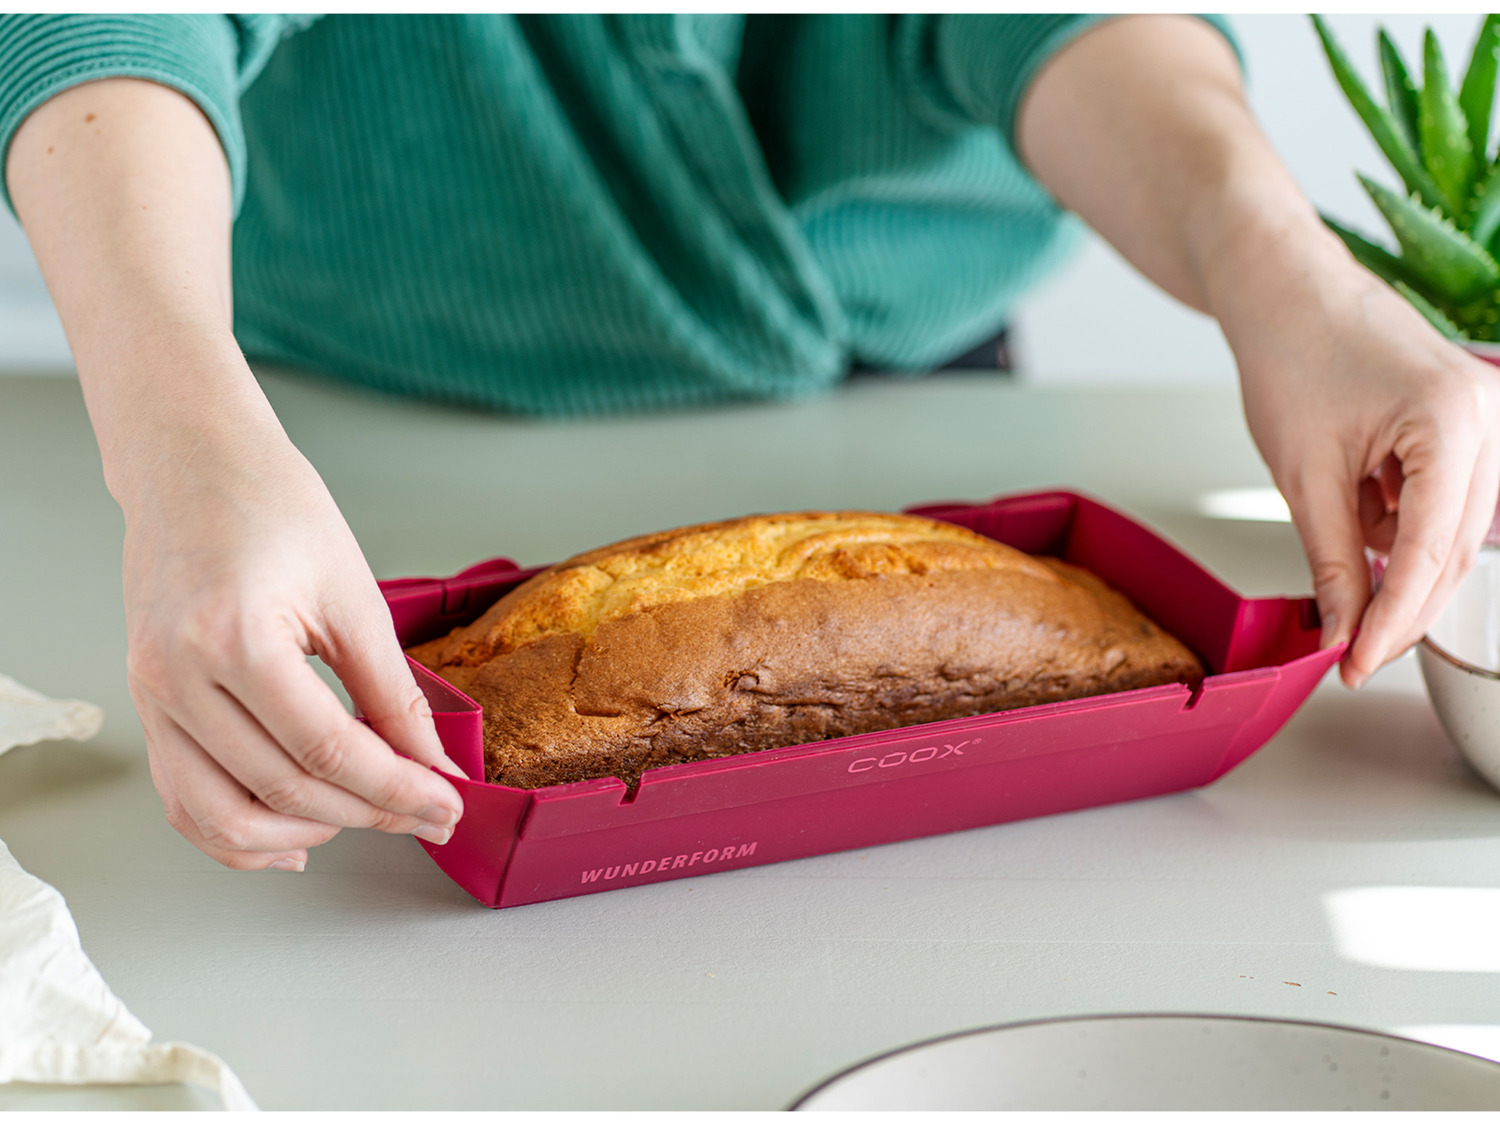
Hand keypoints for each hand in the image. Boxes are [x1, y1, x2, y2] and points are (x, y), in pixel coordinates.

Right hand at [122, 415, 464, 870]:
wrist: (193, 467)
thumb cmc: (271, 507)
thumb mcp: (353, 595)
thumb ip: (392, 691)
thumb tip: (433, 762)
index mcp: (233, 638)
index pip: (329, 748)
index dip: (397, 789)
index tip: (448, 804)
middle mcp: (177, 677)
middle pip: (282, 786)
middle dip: (367, 813)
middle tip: (428, 816)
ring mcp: (152, 697)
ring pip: (221, 813)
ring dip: (302, 833)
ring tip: (365, 822)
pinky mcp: (148, 706)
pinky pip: (183, 797)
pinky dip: (236, 831)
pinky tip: (293, 834)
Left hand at [1230, 246, 1499, 686]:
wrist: (1288, 293)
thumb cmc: (1291, 359)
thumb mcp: (1304, 475)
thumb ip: (1331, 559)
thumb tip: (1345, 633)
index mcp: (1452, 423)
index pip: (1428, 553)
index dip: (1392, 621)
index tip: (1356, 667)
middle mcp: (1489, 418)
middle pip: (1452, 552)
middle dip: (1398, 604)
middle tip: (1349, 651)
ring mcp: (1486, 418)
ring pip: (1449, 534)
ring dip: (1392, 555)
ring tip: (1336, 517)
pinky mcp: (1467, 424)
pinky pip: (1439, 501)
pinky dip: (1395, 519)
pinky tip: (1356, 492)